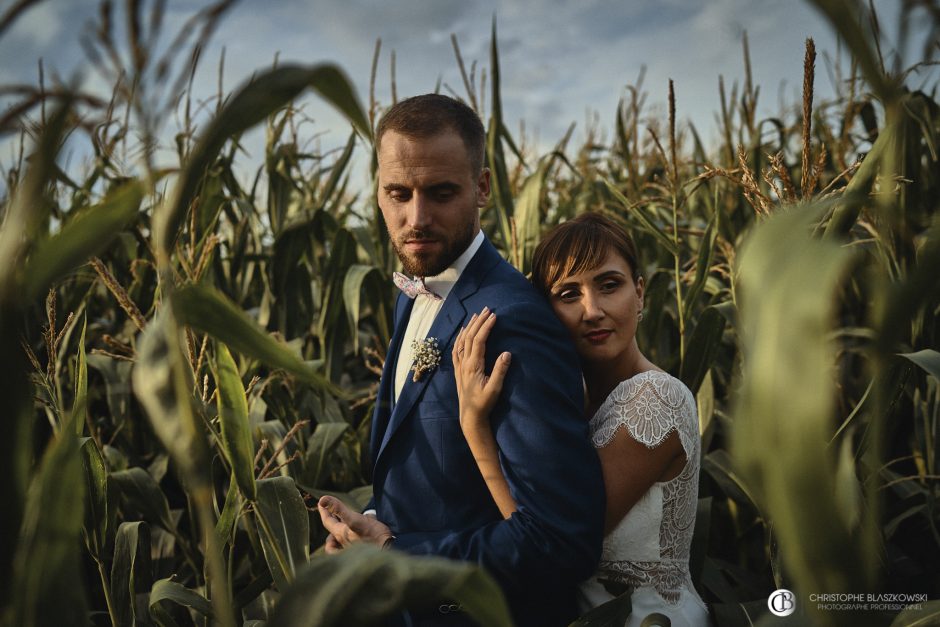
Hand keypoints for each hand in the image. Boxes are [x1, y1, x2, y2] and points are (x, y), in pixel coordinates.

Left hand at [317, 496, 393, 553]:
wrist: (389, 550)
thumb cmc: (373, 535)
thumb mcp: (354, 519)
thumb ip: (338, 509)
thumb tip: (322, 500)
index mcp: (341, 533)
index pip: (327, 521)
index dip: (324, 511)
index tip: (321, 503)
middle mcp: (343, 543)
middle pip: (333, 531)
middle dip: (331, 520)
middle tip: (332, 512)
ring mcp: (352, 548)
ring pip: (340, 539)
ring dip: (339, 531)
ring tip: (343, 525)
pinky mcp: (362, 551)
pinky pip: (350, 546)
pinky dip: (348, 543)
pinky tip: (352, 540)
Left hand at [452, 307, 511, 429]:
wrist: (470, 416)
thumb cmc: (484, 404)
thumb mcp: (495, 389)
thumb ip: (500, 371)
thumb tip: (507, 353)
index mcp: (473, 366)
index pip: (479, 341)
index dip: (486, 327)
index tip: (494, 316)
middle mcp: (464, 363)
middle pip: (469, 337)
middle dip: (478, 322)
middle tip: (487, 309)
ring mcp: (459, 366)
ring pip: (461, 341)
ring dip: (469, 327)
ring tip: (476, 315)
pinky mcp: (458, 370)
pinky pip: (456, 349)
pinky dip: (460, 337)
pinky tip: (462, 332)